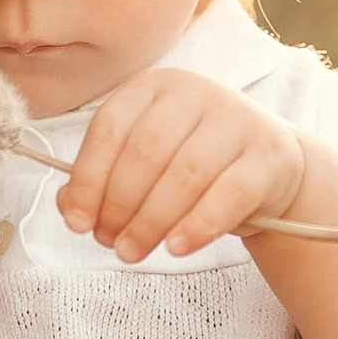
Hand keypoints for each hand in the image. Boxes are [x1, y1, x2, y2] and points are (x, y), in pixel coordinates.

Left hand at [58, 64, 306, 262]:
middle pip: (146, 153)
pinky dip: (198, 225)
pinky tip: (176, 247)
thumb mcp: (143, 162)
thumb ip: (101, 179)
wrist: (267, 165)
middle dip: (119, 206)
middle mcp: (195, 92)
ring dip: (151, 221)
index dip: (88, 180)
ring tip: (133, 251)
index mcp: (153, 87)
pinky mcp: (268, 156)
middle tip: (110, 243)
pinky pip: (229, 194)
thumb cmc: (192, 164)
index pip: (110, 129)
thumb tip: (68, 207)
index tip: (77, 222)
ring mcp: (236, 120)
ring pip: (185, 174)